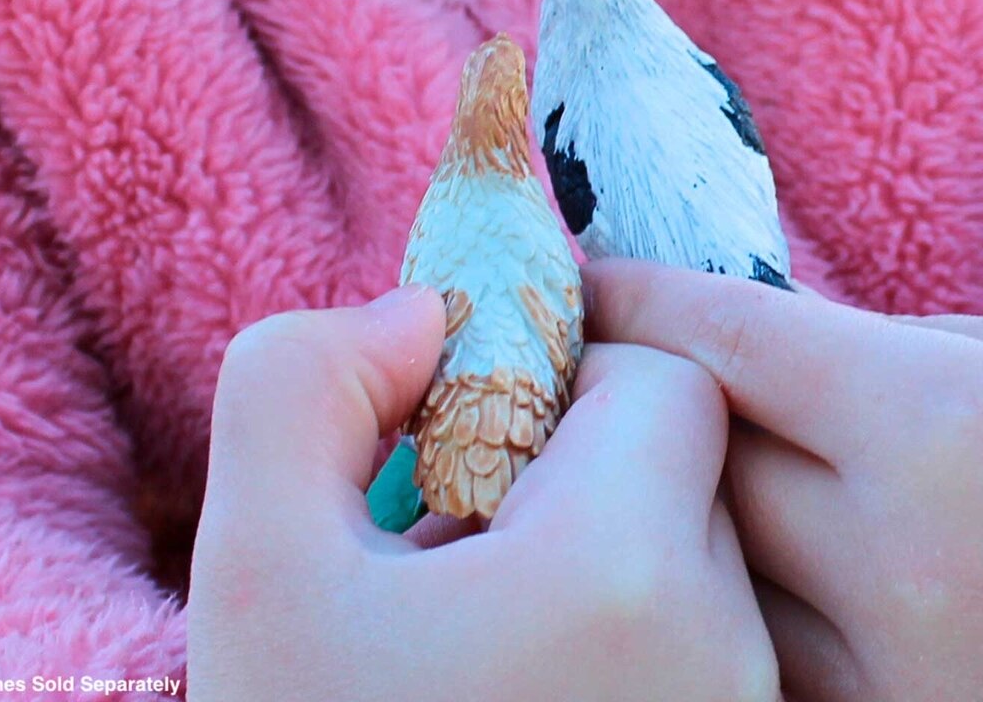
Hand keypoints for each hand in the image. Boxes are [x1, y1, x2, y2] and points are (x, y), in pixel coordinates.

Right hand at [187, 284, 779, 701]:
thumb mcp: (251, 564)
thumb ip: (304, 384)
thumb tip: (425, 319)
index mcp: (630, 578)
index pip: (668, 385)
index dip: (567, 386)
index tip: (479, 449)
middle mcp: (731, 660)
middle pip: (690, 475)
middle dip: (580, 476)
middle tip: (471, 557)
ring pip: (701, 564)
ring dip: (600, 564)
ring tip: (495, 641)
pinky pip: (705, 644)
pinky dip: (628, 639)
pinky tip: (535, 690)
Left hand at [582, 259, 982, 701]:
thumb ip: (888, 345)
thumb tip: (755, 338)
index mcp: (942, 422)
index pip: (727, 337)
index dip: (637, 297)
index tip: (588, 280)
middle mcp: (907, 561)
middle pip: (693, 454)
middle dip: (633, 397)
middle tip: (595, 359)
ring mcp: (902, 678)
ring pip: (706, 571)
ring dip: (663, 509)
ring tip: (632, 462)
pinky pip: (766, 661)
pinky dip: (729, 603)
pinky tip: (718, 562)